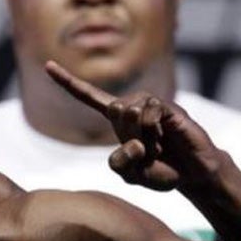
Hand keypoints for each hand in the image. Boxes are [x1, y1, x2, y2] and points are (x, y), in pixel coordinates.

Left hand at [45, 61, 222, 190]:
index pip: (89, 96)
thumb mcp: (131, 175)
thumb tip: (132, 143)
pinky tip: (164, 136)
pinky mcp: (170, 107)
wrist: (192, 175)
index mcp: (118, 120)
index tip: (47, 65)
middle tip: (146, 151)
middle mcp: (133, 107)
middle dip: (129, 136)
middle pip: (115, 110)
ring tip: (157, 147)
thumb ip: (120, 164)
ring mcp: (152, 105)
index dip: (68, 82)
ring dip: (144, 136)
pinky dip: (154, 130)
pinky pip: (151, 111)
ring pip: (132, 110)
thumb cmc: (160, 170)